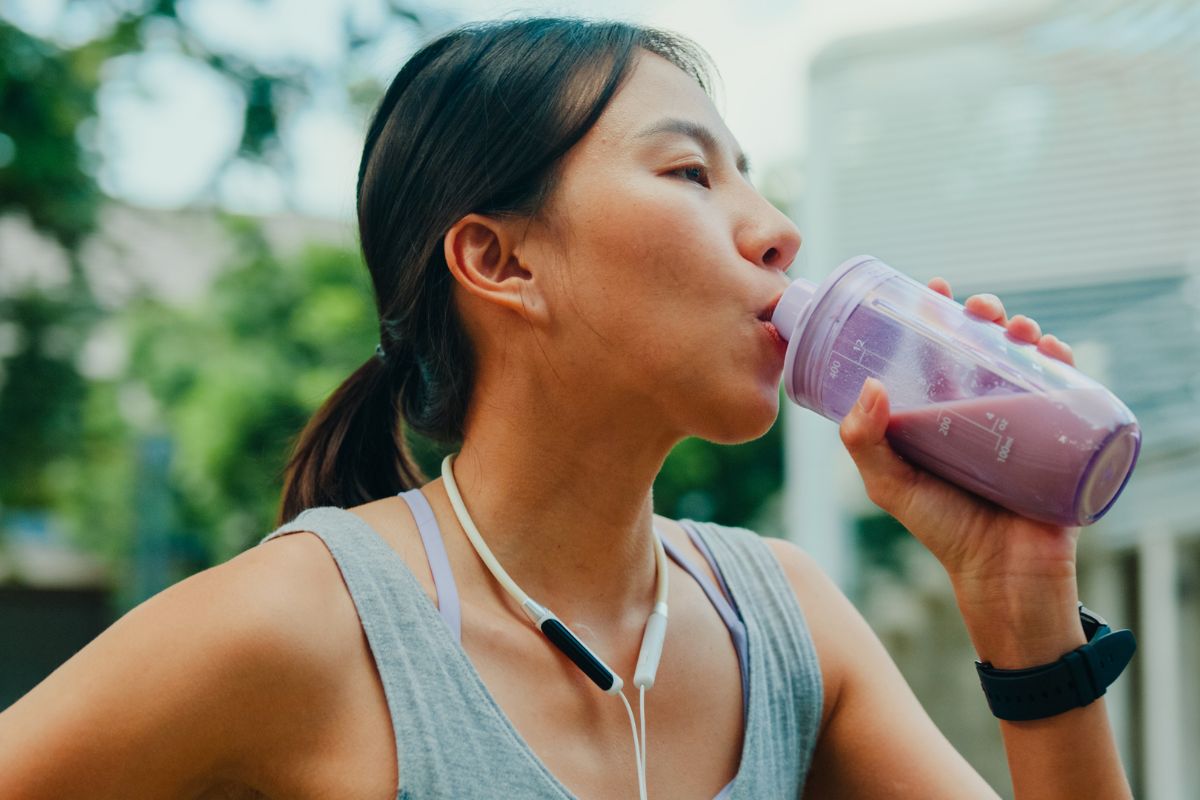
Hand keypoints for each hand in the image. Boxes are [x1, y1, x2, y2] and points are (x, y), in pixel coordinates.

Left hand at [837, 279, 1083, 660]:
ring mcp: (1021, 421)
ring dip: (1025, 330)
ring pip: (1025, 360)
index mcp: (939, 411)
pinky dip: (1064, 362)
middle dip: (984, 315)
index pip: (937, 350)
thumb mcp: (890, 485)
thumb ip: (865, 442)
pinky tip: (1054, 350)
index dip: (935, 316)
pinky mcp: (1058, 438)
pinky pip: (1067, 390)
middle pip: (985, 345)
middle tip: (978, 307)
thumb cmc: (942, 530)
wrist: (1001, 576)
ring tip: (1016, 326)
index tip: (931, 289)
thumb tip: (869, 385)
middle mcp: (980, 409)